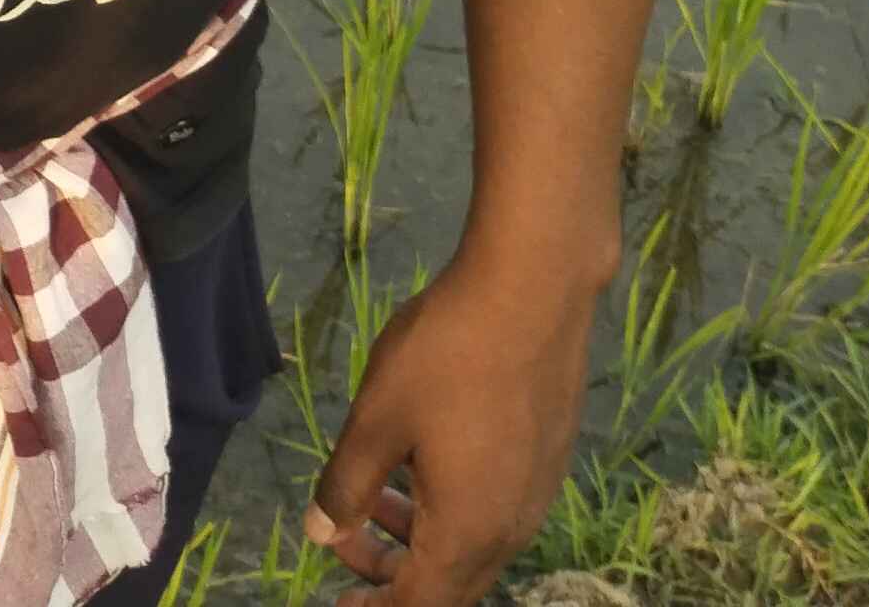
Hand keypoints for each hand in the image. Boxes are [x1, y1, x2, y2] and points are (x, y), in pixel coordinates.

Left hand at [304, 252, 599, 602]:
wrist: (533, 291)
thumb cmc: (445, 356)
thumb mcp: (376, 420)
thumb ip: (347, 485)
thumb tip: (323, 533)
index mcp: (467, 531)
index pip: (420, 603)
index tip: (340, 603)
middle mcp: (511, 528)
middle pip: (451, 583)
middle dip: (393, 574)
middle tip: (345, 540)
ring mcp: (535, 494)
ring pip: (472, 544)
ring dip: (418, 535)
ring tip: (372, 496)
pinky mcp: (545, 459)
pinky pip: (493, 510)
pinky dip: (449, 507)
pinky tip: (420, 460)